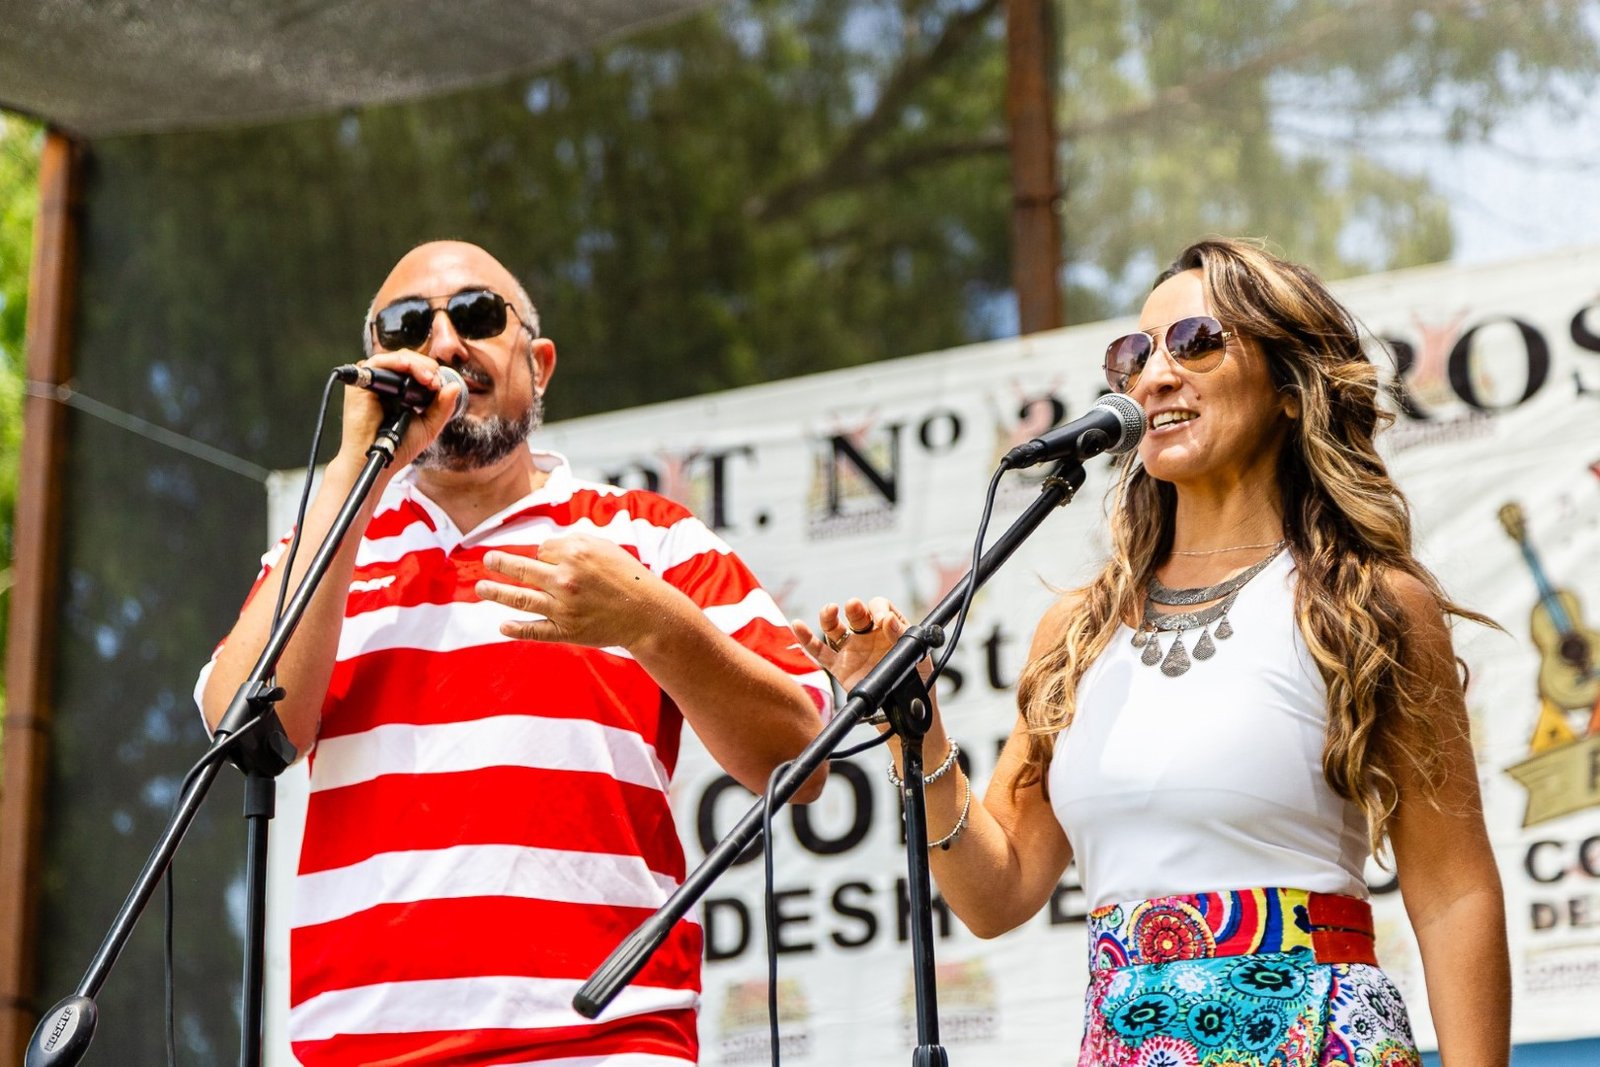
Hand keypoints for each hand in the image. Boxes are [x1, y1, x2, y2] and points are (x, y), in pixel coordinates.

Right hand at [334, 351, 464, 473]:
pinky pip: (378, 362)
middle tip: (435, 382)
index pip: (416, 369)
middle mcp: (385, 384)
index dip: (431, 372)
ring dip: (416, 364)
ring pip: (396, 358)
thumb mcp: (428, 426)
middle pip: (408, 359)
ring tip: (429, 379)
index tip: (441, 385)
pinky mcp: (360, 385)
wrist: (379, 461)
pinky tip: (412, 371)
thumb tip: (455, 386)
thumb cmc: (399, 447)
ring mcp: (372, 383)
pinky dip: (397, 362)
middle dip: (426, 366)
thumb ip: (443, 407)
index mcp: (399, 391)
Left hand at [476, 535, 670, 648]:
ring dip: (496, 593)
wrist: (647, 613)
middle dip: (500, 563)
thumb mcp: (604, 548)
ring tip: (480, 589)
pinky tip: (502, 626)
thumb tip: (543, 548)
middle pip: (522, 568)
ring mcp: (563, 607)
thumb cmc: (627, 577)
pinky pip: (535, 630)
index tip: (550, 561)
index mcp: (574, 554)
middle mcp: (565, 579)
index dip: (543, 555)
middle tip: (486, 560)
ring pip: (520, 598)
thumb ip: (574, 543)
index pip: (542, 550)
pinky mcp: (566, 630)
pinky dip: (517, 629)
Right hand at [795, 597, 946, 766]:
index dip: (879, 609)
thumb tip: (887, 620)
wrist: (905, 712)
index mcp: (889, 628)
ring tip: (830, 610)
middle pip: (856, 614)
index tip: (882, 621)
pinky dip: (807, 640)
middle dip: (855, 609)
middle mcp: (869, 636)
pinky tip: (797, 626)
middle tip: (854, 607)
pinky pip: (820, 652)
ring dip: (829, 617)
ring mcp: (852, 651)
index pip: (880, 607)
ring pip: (835, 629)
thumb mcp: (917, 657)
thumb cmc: (917, 681)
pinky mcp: (840, 668)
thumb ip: (901, 637)